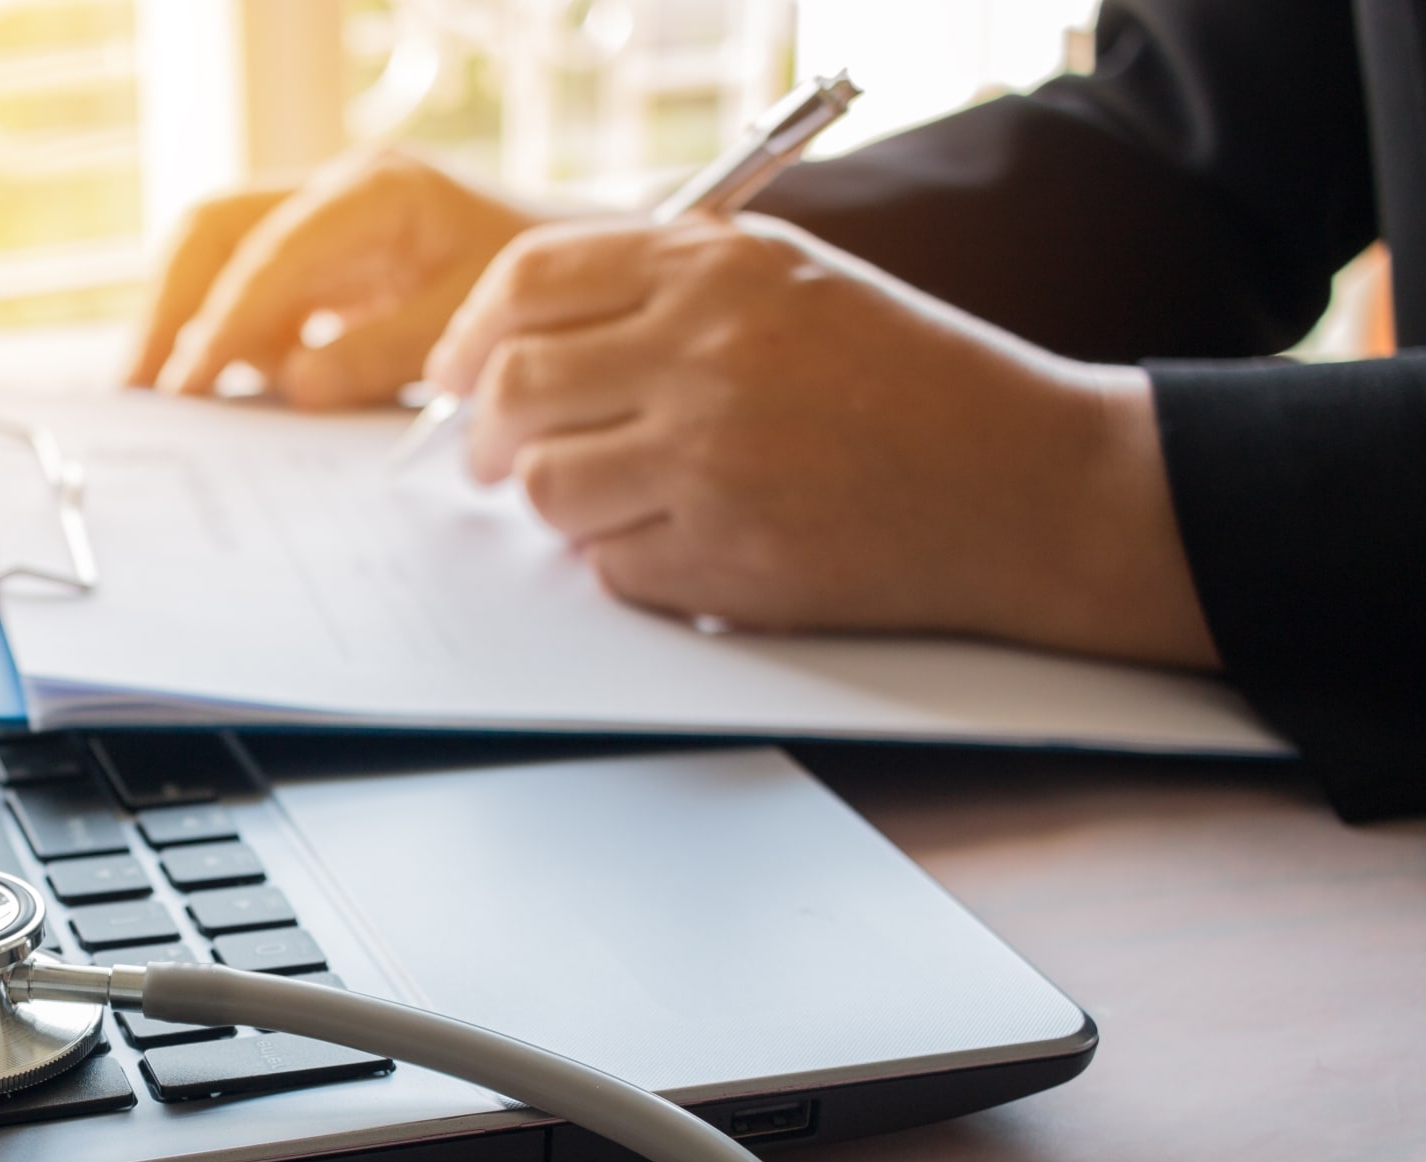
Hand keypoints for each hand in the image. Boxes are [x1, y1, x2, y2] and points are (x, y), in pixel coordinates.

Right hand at [128, 150, 537, 408]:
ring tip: (164, 400)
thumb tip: (298, 385)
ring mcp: (319, 224)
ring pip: (215, 257)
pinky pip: (246, 292)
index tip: (190, 384)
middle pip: (213, 229)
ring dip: (184, 324)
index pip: (271, 249)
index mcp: (378, 192)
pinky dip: (224, 340)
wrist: (580, 273)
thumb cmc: (537, 291)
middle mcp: (334, 193)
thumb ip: (386, 353)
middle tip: (138, 388)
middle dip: (167, 307)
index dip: (224, 319)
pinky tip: (216, 395)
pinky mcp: (316, 264)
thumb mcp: (472, 325)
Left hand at [424, 215, 1220, 669]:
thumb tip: (515, 343)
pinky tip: (688, 541)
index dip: (471, 333)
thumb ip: (663, 292)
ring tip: (615, 500)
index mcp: (715, 269)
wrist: (1028, 484)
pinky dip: (627, 563)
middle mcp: (705, 354)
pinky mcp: (727, 556)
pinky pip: (610, 568)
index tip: (456, 372)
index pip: (530, 282)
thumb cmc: (909, 383)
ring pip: (548, 490)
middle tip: (496, 458)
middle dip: (485, 435)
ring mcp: (712, 460)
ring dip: (560, 504)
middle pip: (514, 391)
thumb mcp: (791, 284)